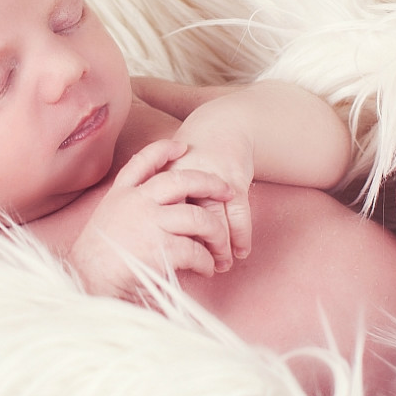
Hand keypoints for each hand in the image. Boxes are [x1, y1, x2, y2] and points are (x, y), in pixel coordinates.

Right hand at [68, 139, 234, 298]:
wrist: (85, 284)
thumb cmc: (94, 263)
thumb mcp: (105, 224)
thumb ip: (128, 211)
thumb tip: (160, 212)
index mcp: (120, 195)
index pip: (143, 162)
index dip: (163, 150)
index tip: (181, 146)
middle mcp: (136, 202)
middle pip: (181, 180)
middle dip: (210, 183)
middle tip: (228, 191)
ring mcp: (149, 222)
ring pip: (198, 217)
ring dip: (216, 233)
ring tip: (221, 248)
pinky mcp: (160, 248)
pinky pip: (195, 250)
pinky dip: (206, 261)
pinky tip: (207, 269)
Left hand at [169, 108, 255, 261]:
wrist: (223, 125)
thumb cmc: (192, 157)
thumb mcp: (168, 173)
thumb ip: (160, 202)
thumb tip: (154, 242)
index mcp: (162, 177)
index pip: (160, 216)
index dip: (164, 241)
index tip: (164, 262)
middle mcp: (186, 177)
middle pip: (187, 219)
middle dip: (194, 248)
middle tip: (197, 270)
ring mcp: (212, 178)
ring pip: (216, 219)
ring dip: (220, 247)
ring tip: (220, 267)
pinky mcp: (235, 180)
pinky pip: (239, 213)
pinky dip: (241, 235)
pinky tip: (240, 252)